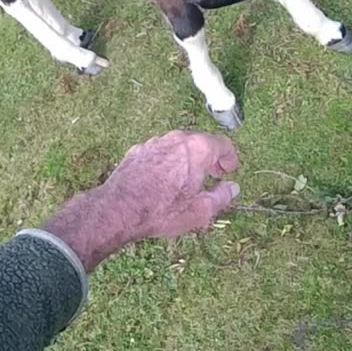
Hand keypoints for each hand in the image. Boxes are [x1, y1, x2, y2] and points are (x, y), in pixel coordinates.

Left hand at [41, 131, 240, 270]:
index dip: (230, 158)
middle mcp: (177, 139)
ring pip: (180, 146)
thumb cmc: (161, 211)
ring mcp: (156, 143)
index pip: (223, 145)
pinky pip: (161, 153)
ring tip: (189, 179)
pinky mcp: (138, 150)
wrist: (118, 210)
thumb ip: (222, 197)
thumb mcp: (201, 211)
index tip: (230, 169)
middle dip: (210, 158)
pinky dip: (168, 162)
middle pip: (201, 142)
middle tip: (213, 174)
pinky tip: (165, 181)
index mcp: (198, 149)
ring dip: (189, 159)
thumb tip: (233, 188)